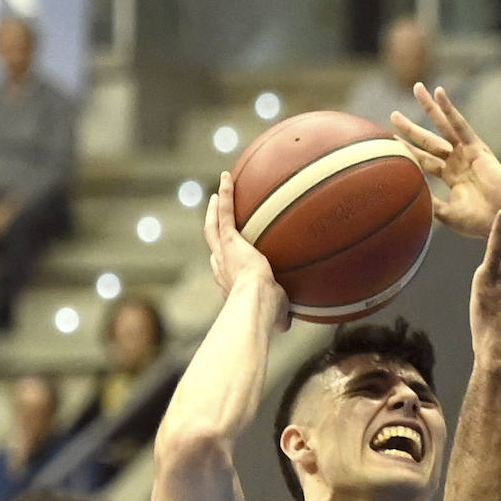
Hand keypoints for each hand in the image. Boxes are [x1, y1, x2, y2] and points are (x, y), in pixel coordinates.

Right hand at [204, 171, 289, 331]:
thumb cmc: (267, 316)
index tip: (227, 256)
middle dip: (214, 230)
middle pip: (213, 244)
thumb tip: (288, 323)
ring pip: (214, 225)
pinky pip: (226, 212)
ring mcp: (223, 252)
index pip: (223, 270)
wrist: (256, 304)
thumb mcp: (277, 316)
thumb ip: (281, 315)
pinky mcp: (229, 240)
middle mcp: (222, 267)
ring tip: (220, 192)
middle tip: (215, 217)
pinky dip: (226, 194)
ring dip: (216, 207)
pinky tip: (227, 177)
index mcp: (230, 284)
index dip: (223, 261)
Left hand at [391, 84, 500, 238]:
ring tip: (417, 88)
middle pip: (429, 141)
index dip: (408, 151)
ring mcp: (467, 153)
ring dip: (430, 107)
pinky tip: (438, 93)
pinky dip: (449, 109)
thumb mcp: (447, 214)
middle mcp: (458, 161)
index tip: (390, 142)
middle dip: (411, 128)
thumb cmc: (479, 223)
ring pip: (443, 126)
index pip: (424, 160)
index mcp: (451, 177)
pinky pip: (460, 125)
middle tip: (393, 115)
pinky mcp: (477, 148)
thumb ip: (430, 203)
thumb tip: (407, 197)